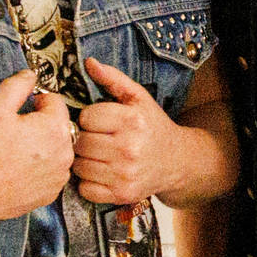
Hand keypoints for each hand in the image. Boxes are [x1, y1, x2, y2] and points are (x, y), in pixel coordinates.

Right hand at [0, 69, 74, 223]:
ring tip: (16, 152)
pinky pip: (51, 173)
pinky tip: (19, 170)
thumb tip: (30, 74)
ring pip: (57, 151)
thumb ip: (16, 86)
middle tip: (15, 132)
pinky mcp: (52, 192)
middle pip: (59, 127)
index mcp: (55, 127)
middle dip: (41, 125)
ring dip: (43, 147)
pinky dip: (41, 169)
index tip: (22, 110)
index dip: (37, 102)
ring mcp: (60, 175)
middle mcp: (66, 152)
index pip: (55, 102)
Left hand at [74, 57, 180, 204]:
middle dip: (85, 140)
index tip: (102, 123)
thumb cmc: (152, 127)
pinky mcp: (121, 194)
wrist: (177, 162)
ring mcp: (125, 174)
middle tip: (98, 140)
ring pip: (79, 166)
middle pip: (80, 143)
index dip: (90, 119)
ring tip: (99, 157)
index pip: (86, 117)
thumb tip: (89, 62)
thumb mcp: (138, 99)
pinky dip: (88, 183)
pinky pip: (85, 188)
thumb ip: (114, 79)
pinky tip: (101, 174)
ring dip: (84, 161)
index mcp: (132, 121)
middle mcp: (129, 148)